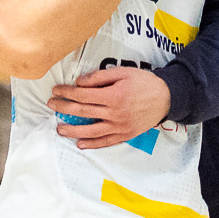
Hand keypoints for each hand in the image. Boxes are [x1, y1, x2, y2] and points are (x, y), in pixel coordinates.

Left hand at [48, 65, 171, 148]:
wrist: (167, 97)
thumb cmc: (144, 82)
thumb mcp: (123, 72)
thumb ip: (100, 77)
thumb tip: (79, 83)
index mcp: (113, 95)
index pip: (82, 95)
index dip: (66, 92)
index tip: (56, 90)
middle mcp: (114, 113)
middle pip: (83, 112)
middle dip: (64, 108)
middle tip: (51, 105)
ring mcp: (120, 126)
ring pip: (91, 131)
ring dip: (73, 130)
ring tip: (59, 129)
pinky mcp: (125, 135)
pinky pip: (106, 142)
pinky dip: (92, 144)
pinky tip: (80, 144)